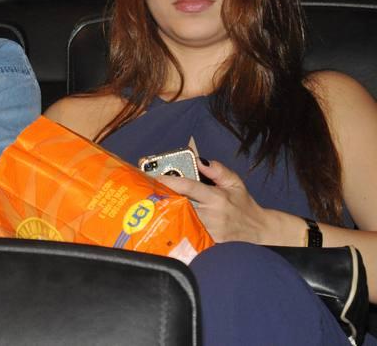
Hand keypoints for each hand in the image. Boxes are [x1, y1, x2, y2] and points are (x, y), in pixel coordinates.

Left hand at [157, 159, 272, 243]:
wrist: (258, 231)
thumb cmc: (243, 205)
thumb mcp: (235, 183)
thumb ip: (218, 170)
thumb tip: (200, 160)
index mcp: (216, 197)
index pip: (189, 187)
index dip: (170, 181)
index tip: (154, 177)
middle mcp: (211, 215)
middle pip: (179, 204)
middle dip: (162, 198)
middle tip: (145, 192)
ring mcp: (208, 231)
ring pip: (180, 220)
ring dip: (165, 213)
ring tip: (150, 206)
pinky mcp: (207, 244)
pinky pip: (186, 235)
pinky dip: (175, 228)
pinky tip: (163, 224)